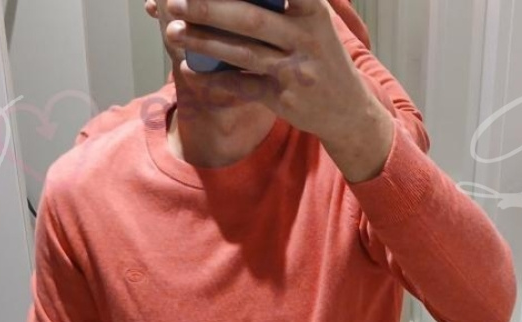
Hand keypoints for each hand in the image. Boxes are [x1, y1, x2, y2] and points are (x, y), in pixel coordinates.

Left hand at [165, 0, 393, 176]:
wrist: (347, 110)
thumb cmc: (321, 56)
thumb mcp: (315, 20)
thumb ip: (288, 1)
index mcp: (312, 11)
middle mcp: (305, 38)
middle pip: (250, 19)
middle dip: (209, 9)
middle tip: (176, 1)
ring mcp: (295, 71)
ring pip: (242, 53)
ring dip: (204, 42)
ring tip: (173, 32)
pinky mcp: (283, 99)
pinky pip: (242, 87)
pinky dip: (214, 81)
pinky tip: (191, 71)